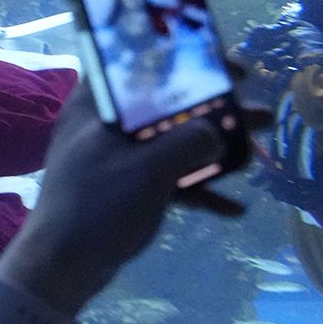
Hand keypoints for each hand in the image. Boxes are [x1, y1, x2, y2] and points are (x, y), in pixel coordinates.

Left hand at [0, 83, 264, 315]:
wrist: (62, 265)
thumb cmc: (98, 205)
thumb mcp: (150, 168)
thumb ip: (188, 142)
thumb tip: (213, 133)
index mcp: (96, 105)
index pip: (139, 63)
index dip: (183, 58)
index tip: (225, 64)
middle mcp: (101, 124)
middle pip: (165, 105)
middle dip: (214, 110)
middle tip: (256, 112)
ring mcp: (111, 157)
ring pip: (169, 142)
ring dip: (212, 149)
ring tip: (260, 153)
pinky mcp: (121, 188)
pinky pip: (164, 179)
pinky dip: (195, 188)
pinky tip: (233, 208)